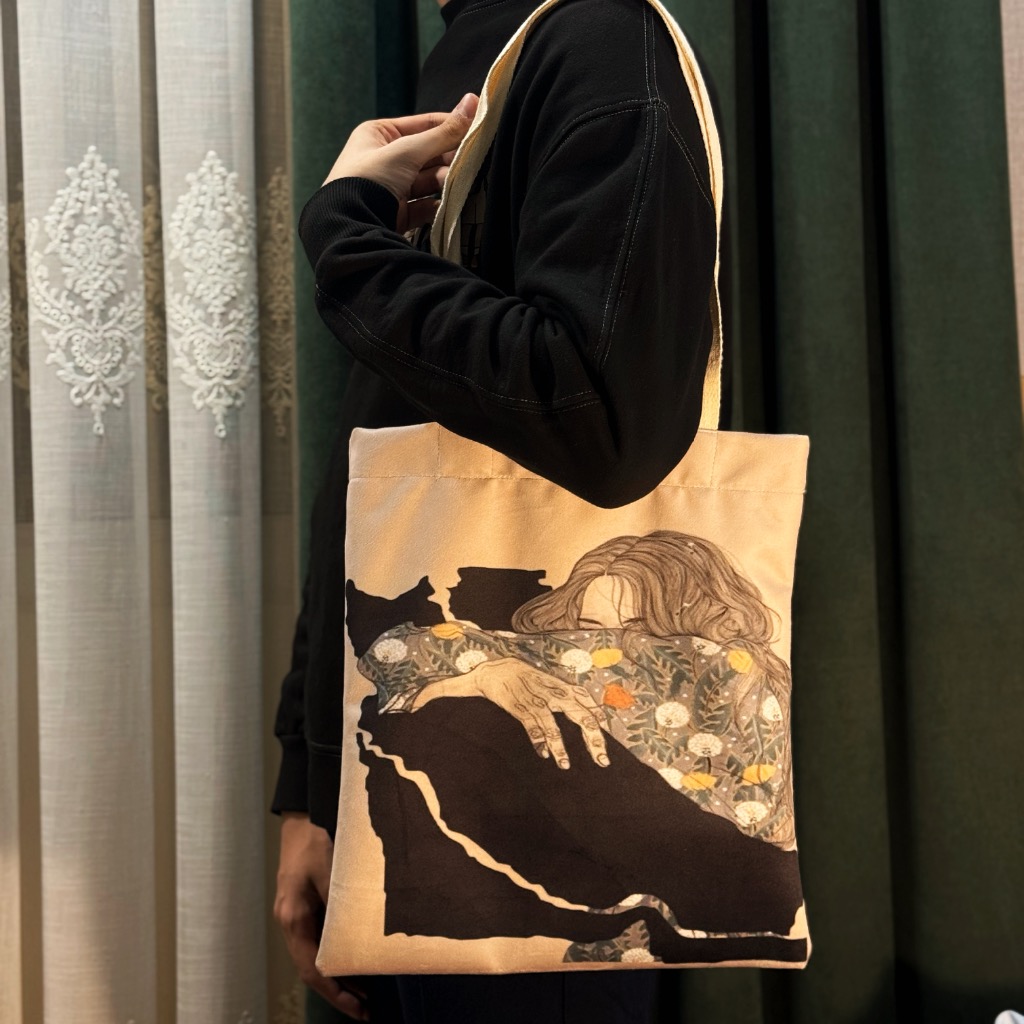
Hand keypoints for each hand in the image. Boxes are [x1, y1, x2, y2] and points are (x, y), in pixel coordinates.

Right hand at [274, 812, 368, 1020]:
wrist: (302, 820)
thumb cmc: (315, 841)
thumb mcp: (331, 871)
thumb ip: (341, 903)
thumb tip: (360, 933)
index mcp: (294, 917)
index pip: (312, 968)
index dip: (336, 992)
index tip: (359, 1007)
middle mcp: (290, 922)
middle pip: (311, 969)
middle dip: (338, 991)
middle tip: (366, 1009)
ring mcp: (294, 916)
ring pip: (313, 957)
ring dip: (336, 976)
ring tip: (364, 993)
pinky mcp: (302, 908)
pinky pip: (315, 942)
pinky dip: (332, 956)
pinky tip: (351, 959)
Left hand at [322, 92, 479, 233]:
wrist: (350, 225)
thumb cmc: (369, 179)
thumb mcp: (407, 150)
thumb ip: (443, 132)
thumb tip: (472, 102)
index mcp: (379, 135)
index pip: (423, 125)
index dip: (450, 126)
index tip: (477, 127)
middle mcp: (384, 159)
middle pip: (428, 154)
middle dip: (450, 159)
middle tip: (473, 160)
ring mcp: (391, 188)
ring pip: (429, 181)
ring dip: (446, 182)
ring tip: (463, 183)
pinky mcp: (397, 213)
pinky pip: (424, 206)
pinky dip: (438, 205)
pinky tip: (450, 203)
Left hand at [411, 656, 609, 768]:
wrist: (502, 658)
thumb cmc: (482, 678)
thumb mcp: (459, 685)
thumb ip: (437, 694)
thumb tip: (410, 705)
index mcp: (515, 696)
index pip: (529, 717)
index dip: (538, 735)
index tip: (545, 756)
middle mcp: (536, 692)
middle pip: (555, 715)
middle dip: (565, 740)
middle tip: (571, 765)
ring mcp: (551, 689)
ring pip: (575, 708)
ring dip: (590, 732)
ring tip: (602, 758)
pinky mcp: (561, 687)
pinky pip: (582, 698)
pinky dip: (595, 712)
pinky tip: (605, 731)